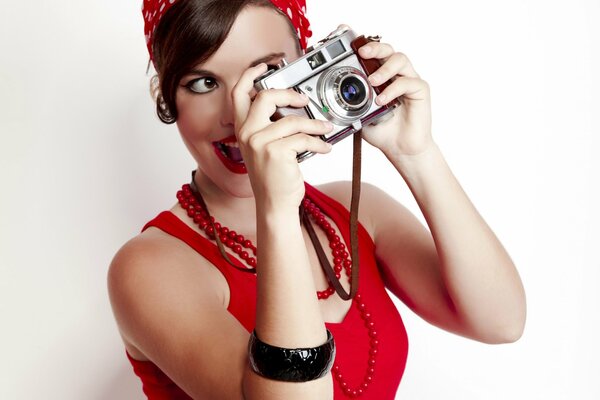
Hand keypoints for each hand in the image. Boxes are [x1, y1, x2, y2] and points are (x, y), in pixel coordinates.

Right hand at [232, 63, 333, 210]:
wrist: (275, 204)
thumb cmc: (274, 178)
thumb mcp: (266, 148)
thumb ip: (271, 127)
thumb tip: (295, 108)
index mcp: (242, 129)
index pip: (238, 94)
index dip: (250, 75)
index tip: (264, 65)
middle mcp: (247, 134)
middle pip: (265, 97)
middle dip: (289, 94)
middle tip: (304, 99)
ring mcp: (259, 142)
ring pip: (293, 120)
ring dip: (315, 125)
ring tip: (326, 130)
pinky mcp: (276, 151)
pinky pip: (303, 138)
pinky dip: (319, 143)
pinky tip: (325, 148)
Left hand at [358, 42, 433, 157]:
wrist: (400, 149)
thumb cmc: (383, 131)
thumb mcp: (359, 116)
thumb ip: (351, 104)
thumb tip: (336, 96)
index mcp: (381, 77)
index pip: (374, 55)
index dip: (364, 45)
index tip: (350, 43)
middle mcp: (396, 75)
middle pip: (388, 50)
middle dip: (374, 47)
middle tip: (362, 53)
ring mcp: (409, 80)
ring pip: (400, 59)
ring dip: (384, 68)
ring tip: (372, 82)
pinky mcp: (420, 90)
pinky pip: (408, 82)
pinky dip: (392, 89)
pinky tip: (382, 100)